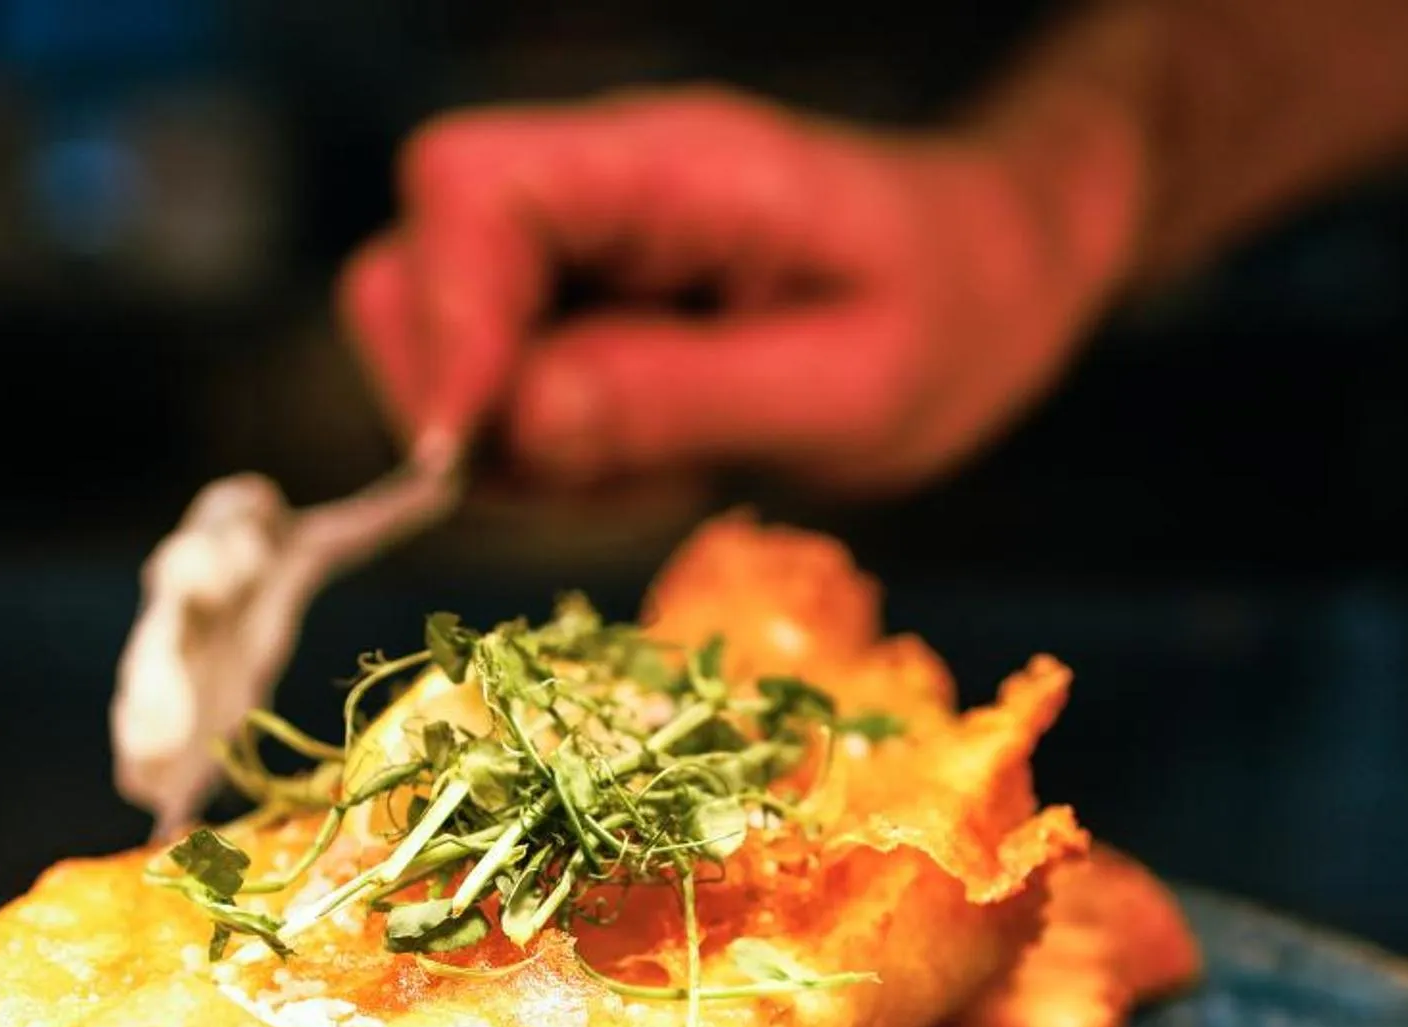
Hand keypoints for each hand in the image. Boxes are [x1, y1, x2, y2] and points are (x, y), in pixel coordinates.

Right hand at [337, 85, 1140, 495]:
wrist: (998, 279)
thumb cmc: (956, 317)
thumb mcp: (852, 388)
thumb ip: (682, 398)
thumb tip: (514, 424)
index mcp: (663, 167)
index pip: (464, 187)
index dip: (444, 321)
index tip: (474, 450)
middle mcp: (596, 191)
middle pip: (410, 266)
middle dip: (459, 403)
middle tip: (592, 477)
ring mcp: (578, 250)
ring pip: (437, 343)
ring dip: (506, 445)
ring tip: (651, 467)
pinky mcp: (577, 309)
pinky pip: (495, 395)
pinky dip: (542, 457)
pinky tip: (651, 460)